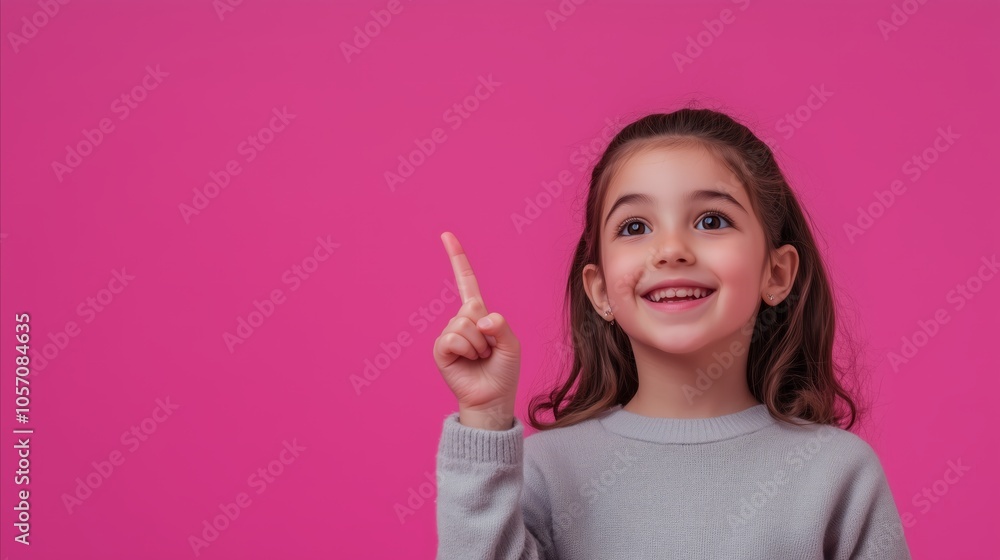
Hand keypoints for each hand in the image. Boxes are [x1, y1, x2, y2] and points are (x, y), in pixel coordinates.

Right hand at [433, 232, 520, 429]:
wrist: (492, 399)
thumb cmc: (503, 372)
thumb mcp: (512, 345)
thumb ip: (501, 326)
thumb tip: (480, 320)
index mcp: (479, 315)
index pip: (466, 282)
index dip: (457, 259)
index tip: (446, 235)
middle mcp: (461, 320)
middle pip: (472, 308)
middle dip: (487, 332)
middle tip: (489, 351)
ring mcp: (449, 334)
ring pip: (464, 325)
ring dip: (479, 345)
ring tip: (480, 359)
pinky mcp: (441, 349)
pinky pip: (454, 338)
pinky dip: (467, 350)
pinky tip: (468, 362)